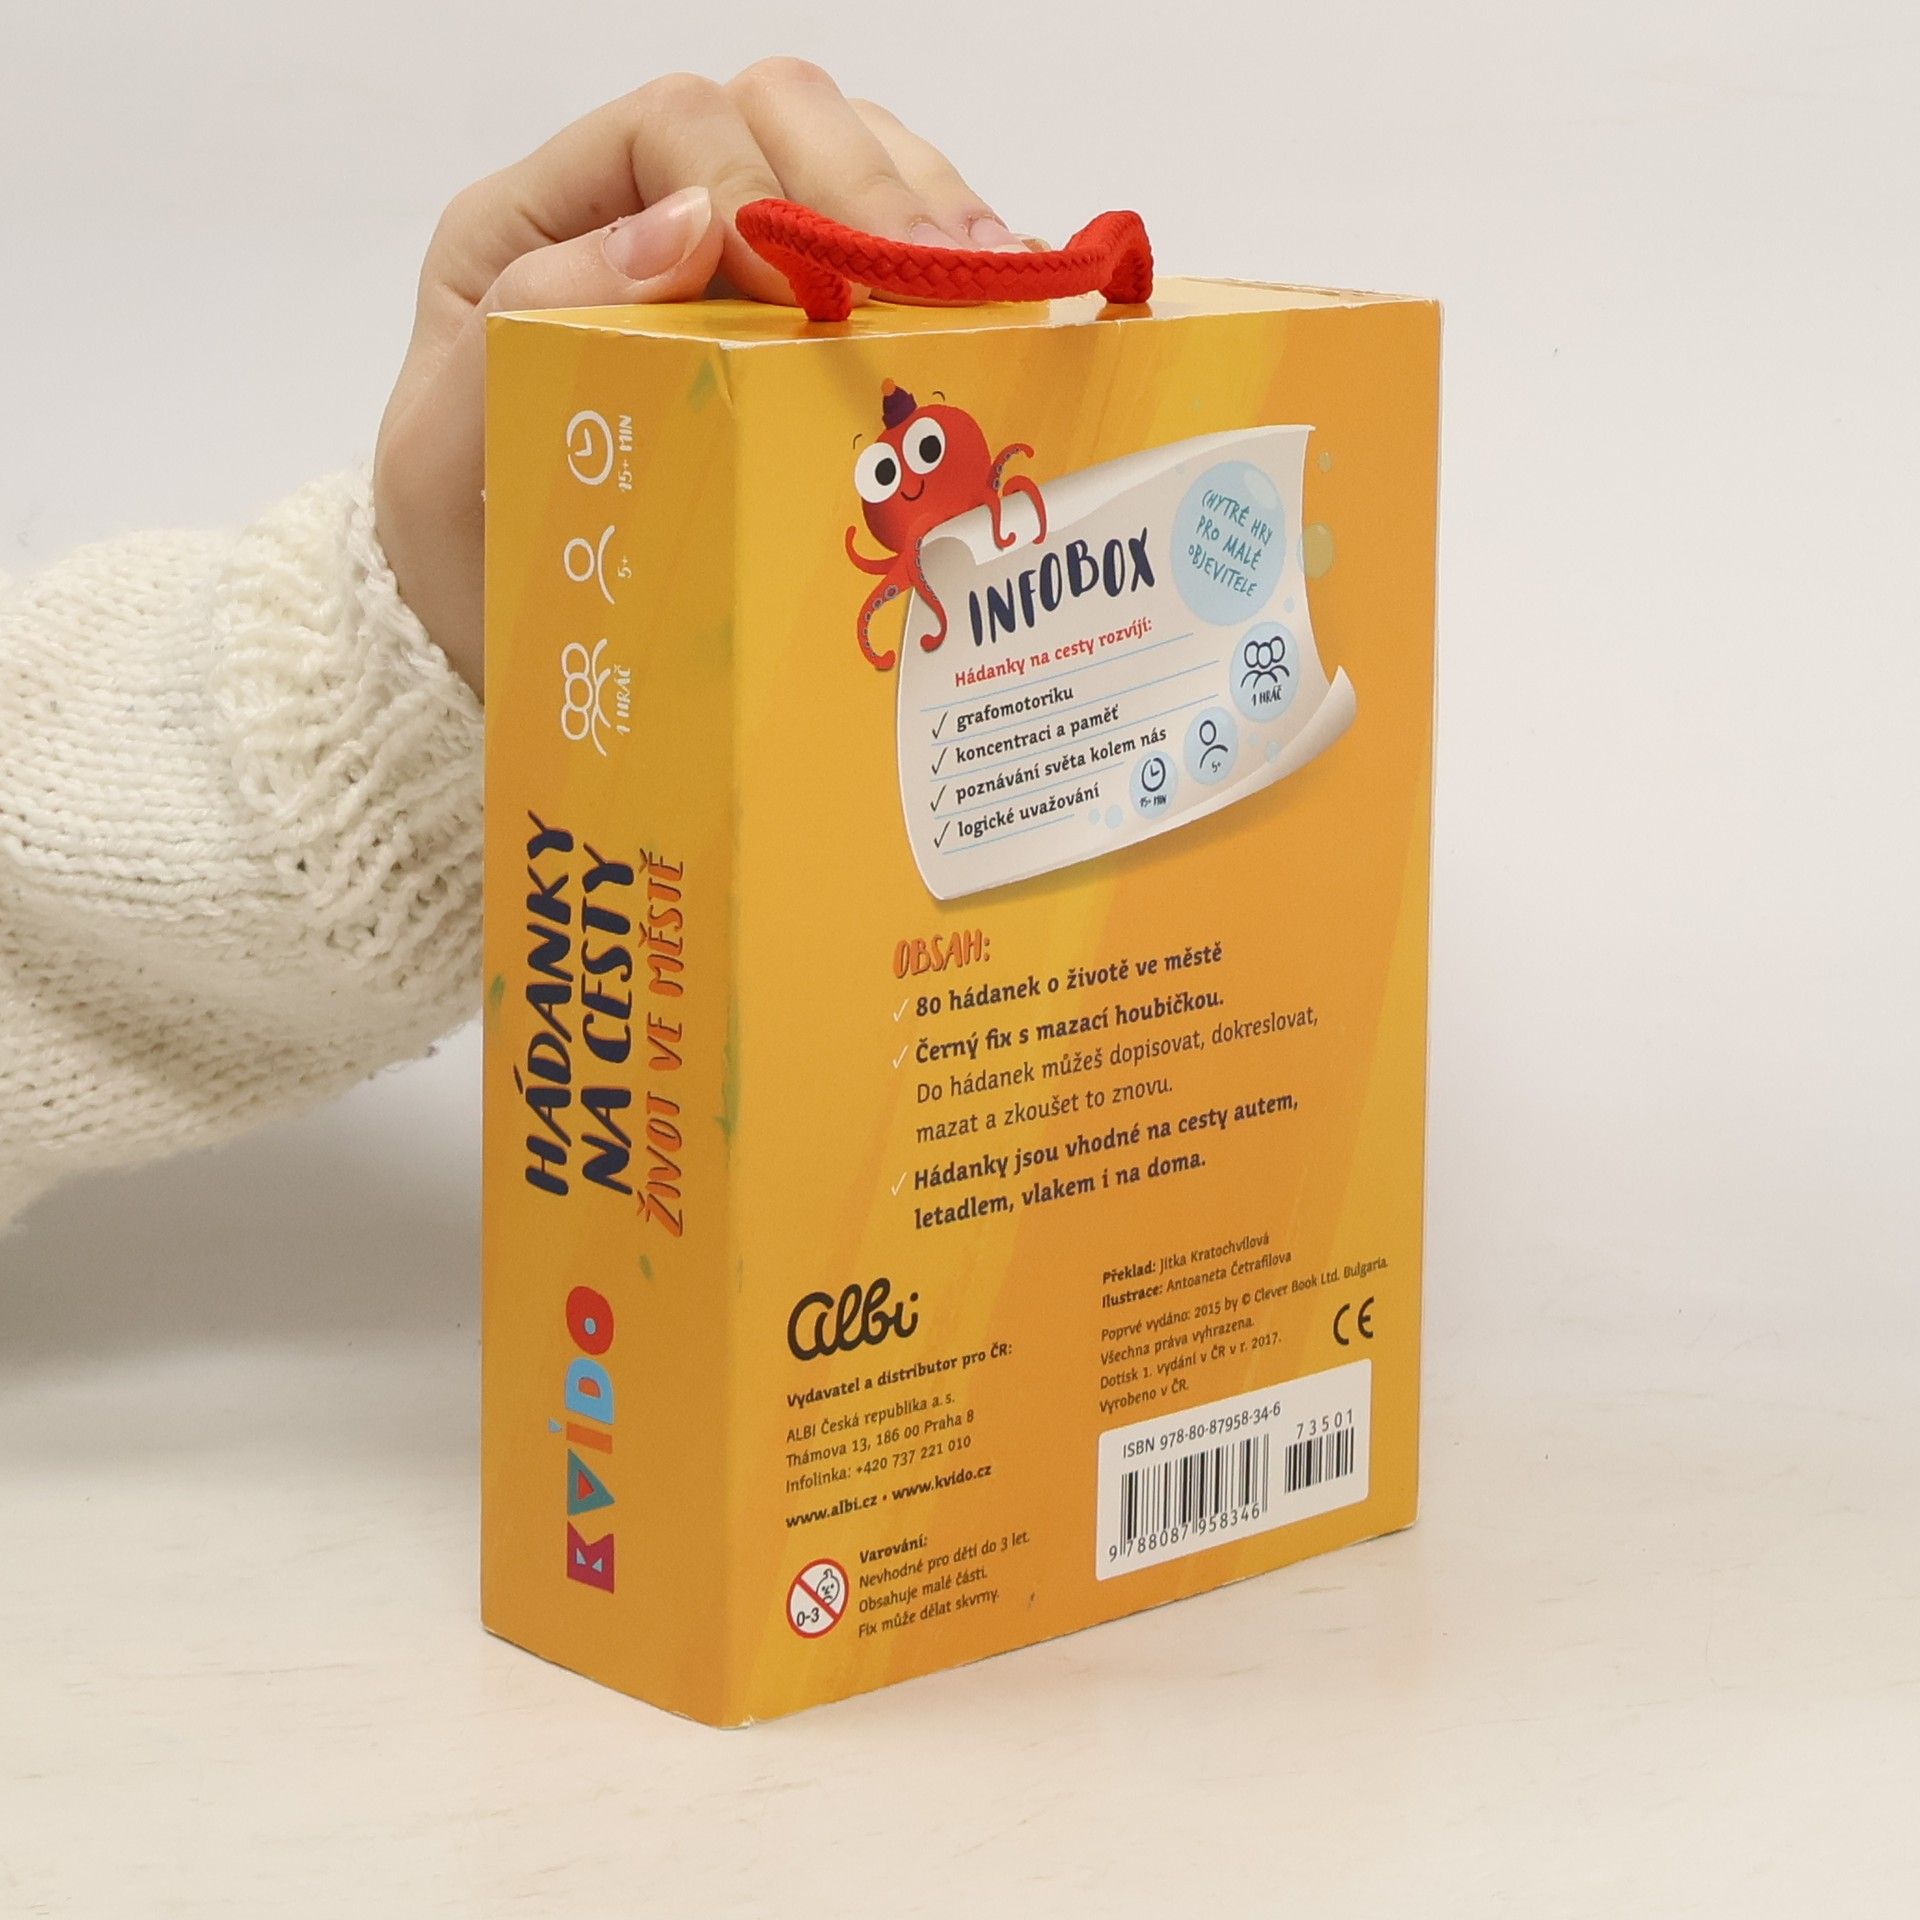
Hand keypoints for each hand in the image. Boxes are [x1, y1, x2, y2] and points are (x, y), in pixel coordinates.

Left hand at [374, 59, 1021, 693]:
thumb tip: (687, 222)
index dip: (754, 183)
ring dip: (935, 216)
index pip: (673, 126)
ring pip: (856, 161)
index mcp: (546, 220)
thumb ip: (531, 315)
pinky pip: (893, 255)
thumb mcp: (446, 446)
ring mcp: (734, 269)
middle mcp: (646, 216)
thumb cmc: (462, 545)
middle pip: (784, 115)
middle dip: (873, 186)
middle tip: (943, 282)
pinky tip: (998, 317)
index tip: (807, 295)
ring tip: (991, 291)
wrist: (492, 638)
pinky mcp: (801, 331)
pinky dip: (955, 273)